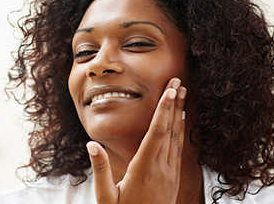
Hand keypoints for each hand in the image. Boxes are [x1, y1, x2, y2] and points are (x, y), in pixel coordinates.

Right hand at [86, 78, 186, 203]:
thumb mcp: (106, 197)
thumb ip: (100, 169)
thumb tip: (91, 144)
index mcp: (144, 169)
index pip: (156, 133)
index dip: (164, 110)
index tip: (170, 90)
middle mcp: (161, 168)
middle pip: (170, 129)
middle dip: (174, 103)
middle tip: (179, 81)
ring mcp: (170, 172)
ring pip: (177, 137)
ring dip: (179, 113)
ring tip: (182, 93)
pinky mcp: (173, 176)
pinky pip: (178, 148)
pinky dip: (180, 130)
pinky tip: (181, 120)